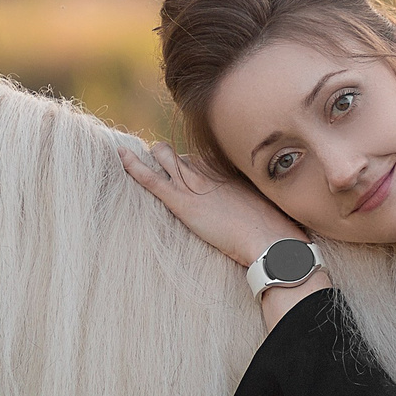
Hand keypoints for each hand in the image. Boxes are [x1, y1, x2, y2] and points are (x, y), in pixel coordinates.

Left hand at [119, 138, 298, 268]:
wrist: (271, 241)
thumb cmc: (275, 230)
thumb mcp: (267, 207)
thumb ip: (256, 201)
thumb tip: (257, 207)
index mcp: (230, 170)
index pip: (203, 158)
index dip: (194, 165)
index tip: (192, 172)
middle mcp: (211, 171)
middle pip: (183, 155)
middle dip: (172, 159)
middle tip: (163, 165)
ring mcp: (195, 184)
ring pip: (164, 158)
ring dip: (155, 157)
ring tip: (139, 155)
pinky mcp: (182, 202)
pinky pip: (152, 179)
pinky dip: (134, 166)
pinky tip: (121, 155)